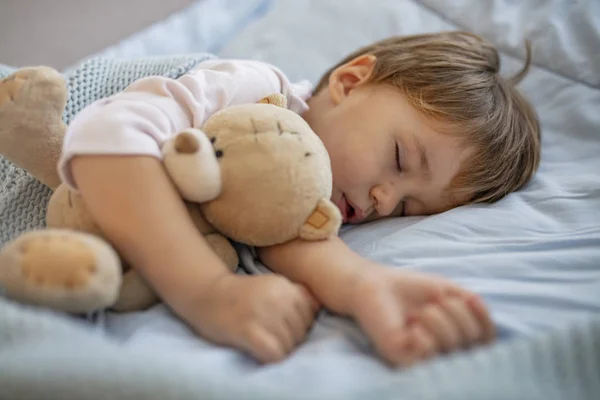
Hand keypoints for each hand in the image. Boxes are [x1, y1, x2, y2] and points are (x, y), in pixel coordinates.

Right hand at [181, 274, 318, 362]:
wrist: (205, 293)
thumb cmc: (240, 294)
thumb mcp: (271, 286)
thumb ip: (295, 295)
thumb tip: (318, 310)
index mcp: (284, 285)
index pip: (311, 313)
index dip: (300, 324)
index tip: (283, 325)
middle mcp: (277, 297)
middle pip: (302, 331)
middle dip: (290, 339)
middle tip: (270, 336)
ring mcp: (263, 314)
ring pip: (290, 345)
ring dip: (279, 350)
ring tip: (263, 343)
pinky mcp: (249, 331)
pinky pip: (274, 353)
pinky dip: (270, 357)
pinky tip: (258, 350)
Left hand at [349, 264, 494, 366]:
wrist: (376, 284)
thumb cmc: (411, 290)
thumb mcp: (449, 291)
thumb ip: (470, 304)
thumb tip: (481, 311)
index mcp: (457, 337)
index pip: (486, 340)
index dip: (484, 320)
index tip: (468, 298)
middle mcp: (444, 352)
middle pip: (471, 342)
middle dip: (456, 314)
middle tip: (431, 304)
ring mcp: (424, 358)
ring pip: (451, 349)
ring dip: (438, 320)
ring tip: (419, 313)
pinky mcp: (403, 360)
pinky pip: (427, 354)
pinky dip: (423, 335)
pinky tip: (410, 325)